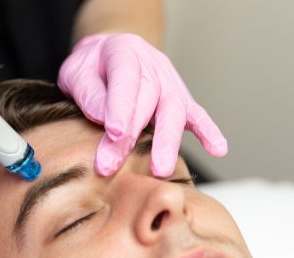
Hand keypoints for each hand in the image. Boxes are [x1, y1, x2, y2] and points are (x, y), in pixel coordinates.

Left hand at [58, 33, 226, 176]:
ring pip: (174, 110)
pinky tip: (218, 149)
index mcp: (124, 52)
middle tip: (115, 164)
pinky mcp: (179, 99)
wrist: (108, 55)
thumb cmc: (90, 68)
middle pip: (149, 100)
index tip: (115, 134)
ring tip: (161, 169)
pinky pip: (197, 114)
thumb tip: (104, 119)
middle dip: (133, 135)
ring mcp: (170, 82)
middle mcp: (152, 65)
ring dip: (167, 141)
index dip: (121, 108)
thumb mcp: (76, 72)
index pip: (126, 80)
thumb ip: (88, 92)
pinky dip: (208, 131)